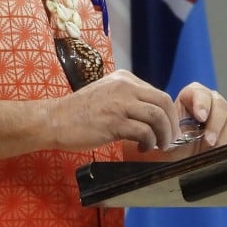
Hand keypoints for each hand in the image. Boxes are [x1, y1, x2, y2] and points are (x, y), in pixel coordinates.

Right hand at [44, 70, 182, 152]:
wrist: (55, 119)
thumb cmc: (79, 111)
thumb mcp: (107, 94)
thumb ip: (127, 98)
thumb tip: (151, 114)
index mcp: (124, 78)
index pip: (158, 93)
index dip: (168, 113)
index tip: (168, 128)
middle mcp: (125, 86)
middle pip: (163, 102)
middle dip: (171, 124)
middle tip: (169, 139)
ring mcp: (119, 103)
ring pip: (157, 116)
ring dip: (163, 135)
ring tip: (158, 146)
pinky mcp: (114, 122)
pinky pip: (144, 132)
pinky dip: (149, 142)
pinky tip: (142, 148)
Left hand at [174, 82, 226, 152]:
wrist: (180, 160)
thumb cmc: (172, 145)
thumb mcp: (167, 137)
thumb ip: (170, 133)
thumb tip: (175, 136)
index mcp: (191, 99)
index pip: (199, 92)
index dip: (202, 102)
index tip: (200, 117)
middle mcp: (210, 106)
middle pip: (220, 104)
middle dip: (215, 123)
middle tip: (208, 140)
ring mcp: (224, 120)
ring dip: (225, 135)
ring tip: (214, 149)